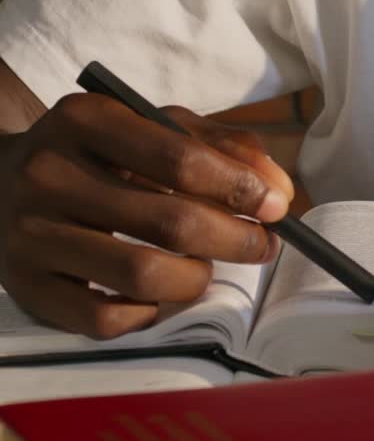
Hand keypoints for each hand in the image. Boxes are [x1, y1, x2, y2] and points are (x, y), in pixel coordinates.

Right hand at [0, 93, 293, 337]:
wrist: (1, 179)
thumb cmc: (99, 155)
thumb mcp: (152, 128)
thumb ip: (222, 148)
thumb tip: (278, 192)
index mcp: (84, 120)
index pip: (180, 159)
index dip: (240, 188)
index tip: (275, 206)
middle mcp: (49, 174)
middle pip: (170, 221)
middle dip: (235, 240)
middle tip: (260, 245)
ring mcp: (31, 234)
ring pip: (141, 276)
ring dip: (194, 279)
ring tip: (202, 268)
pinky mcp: (26, 287)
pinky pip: (104, 320)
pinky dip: (146, 313)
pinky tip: (154, 294)